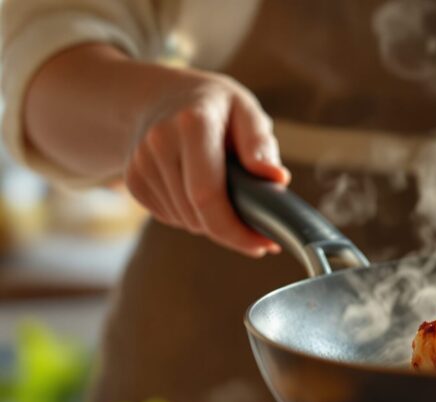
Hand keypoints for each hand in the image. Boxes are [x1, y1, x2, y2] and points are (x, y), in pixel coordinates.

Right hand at [125, 70, 287, 256]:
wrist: (162, 97)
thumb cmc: (215, 107)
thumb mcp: (245, 110)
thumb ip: (260, 144)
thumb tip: (276, 178)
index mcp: (193, 123)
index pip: (207, 195)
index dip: (235, 229)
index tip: (263, 243)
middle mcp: (159, 142)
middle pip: (196, 215)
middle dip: (230, 230)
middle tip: (256, 229)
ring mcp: (139, 163)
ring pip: (185, 221)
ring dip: (211, 222)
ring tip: (228, 197)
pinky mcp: (132, 180)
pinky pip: (170, 217)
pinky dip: (192, 216)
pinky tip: (199, 191)